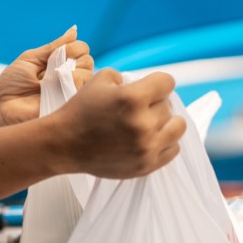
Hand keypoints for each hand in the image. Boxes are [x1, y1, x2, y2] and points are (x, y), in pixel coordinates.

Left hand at [0, 27, 93, 130]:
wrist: (1, 110)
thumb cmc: (10, 86)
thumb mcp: (30, 60)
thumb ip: (54, 47)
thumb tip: (74, 30)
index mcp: (58, 66)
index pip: (81, 50)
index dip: (73, 48)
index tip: (56, 53)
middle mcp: (68, 80)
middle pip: (88, 61)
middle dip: (73, 57)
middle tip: (53, 67)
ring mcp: (71, 94)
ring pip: (89, 74)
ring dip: (72, 70)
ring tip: (52, 78)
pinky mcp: (71, 107)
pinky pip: (83, 90)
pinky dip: (72, 82)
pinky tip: (56, 86)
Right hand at [50, 69, 185, 178]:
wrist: (64, 145)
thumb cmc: (81, 110)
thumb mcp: (100, 80)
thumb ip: (127, 77)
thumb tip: (149, 86)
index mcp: (132, 98)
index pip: (167, 82)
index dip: (158, 83)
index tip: (149, 88)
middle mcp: (142, 123)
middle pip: (170, 106)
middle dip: (156, 103)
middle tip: (140, 108)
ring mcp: (146, 147)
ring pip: (177, 128)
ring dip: (167, 122)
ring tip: (151, 122)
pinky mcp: (146, 165)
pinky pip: (173, 149)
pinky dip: (166, 142)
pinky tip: (151, 138)